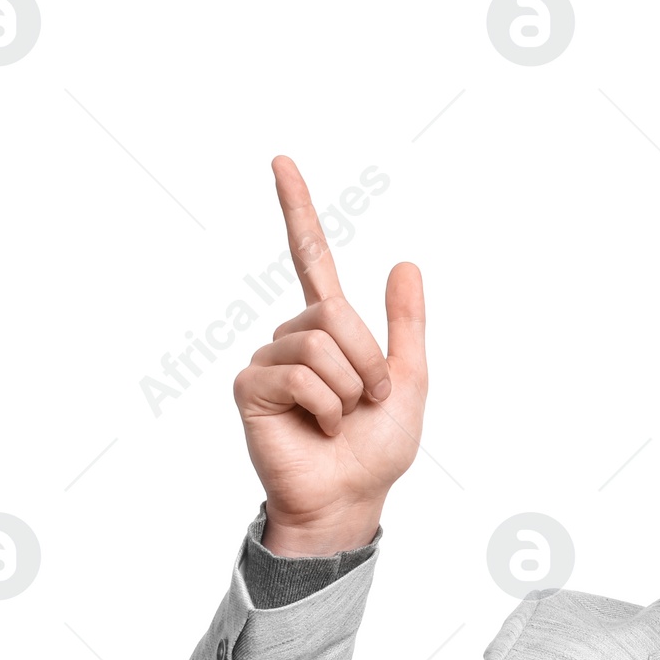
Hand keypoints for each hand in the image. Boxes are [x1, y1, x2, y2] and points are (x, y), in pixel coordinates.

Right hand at [233, 156, 426, 555]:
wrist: (350, 498)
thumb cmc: (376, 450)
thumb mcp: (408, 383)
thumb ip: (406, 326)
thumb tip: (405, 263)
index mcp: (331, 331)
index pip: (312, 261)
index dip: (298, 212)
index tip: (281, 162)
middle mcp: (294, 337)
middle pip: (335, 314)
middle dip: (367, 361)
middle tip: (368, 402)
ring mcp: (270, 360)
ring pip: (318, 344)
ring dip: (347, 387)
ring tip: (342, 418)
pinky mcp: (251, 387)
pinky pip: (297, 373)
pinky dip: (323, 405)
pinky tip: (319, 428)